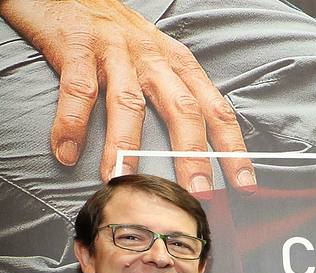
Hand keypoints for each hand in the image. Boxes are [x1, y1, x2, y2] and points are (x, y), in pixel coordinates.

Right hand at [1, 0, 253, 189]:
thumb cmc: (116, 34)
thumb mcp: (158, 59)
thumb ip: (174, 97)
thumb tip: (195, 154)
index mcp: (179, 66)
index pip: (216, 110)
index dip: (233, 148)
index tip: (245, 184)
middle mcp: (154, 59)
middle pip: (183, 111)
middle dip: (193, 155)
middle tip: (198, 192)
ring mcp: (117, 52)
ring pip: (129, 104)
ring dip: (126, 147)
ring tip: (122, 180)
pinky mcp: (77, 47)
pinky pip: (78, 90)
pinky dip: (72, 124)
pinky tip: (66, 153)